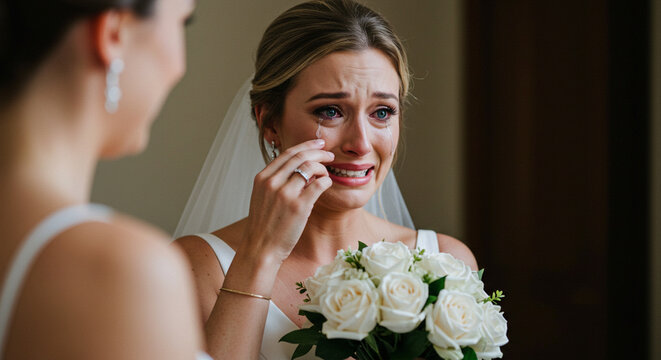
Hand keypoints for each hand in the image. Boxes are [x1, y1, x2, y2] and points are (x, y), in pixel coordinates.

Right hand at [240, 139, 333, 262]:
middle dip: (319, 152)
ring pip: (310, 167)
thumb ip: (277, 182)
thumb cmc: (265, 226)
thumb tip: (300, 169)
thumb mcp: (263, 198)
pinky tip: (327, 184)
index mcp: (262, 178)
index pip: (287, 153)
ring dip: (323, 167)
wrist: (260, 249)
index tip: (318, 144)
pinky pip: (319, 184)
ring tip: (327, 173)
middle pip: (300, 156)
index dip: (306, 145)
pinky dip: (326, 180)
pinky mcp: (299, 206)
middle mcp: (272, 182)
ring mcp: (285, 194)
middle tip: (330, 154)